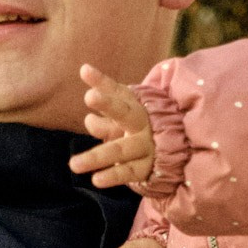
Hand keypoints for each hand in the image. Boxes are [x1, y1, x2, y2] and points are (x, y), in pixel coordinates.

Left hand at [68, 65, 156, 188]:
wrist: (174, 144)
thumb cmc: (138, 118)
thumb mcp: (126, 101)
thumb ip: (105, 86)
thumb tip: (83, 68)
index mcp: (135, 108)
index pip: (119, 99)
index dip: (106, 97)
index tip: (89, 95)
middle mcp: (140, 126)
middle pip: (123, 120)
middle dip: (105, 119)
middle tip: (87, 117)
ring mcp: (143, 147)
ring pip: (120, 151)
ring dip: (97, 158)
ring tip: (73, 164)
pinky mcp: (144, 168)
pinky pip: (127, 172)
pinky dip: (112, 176)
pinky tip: (95, 180)